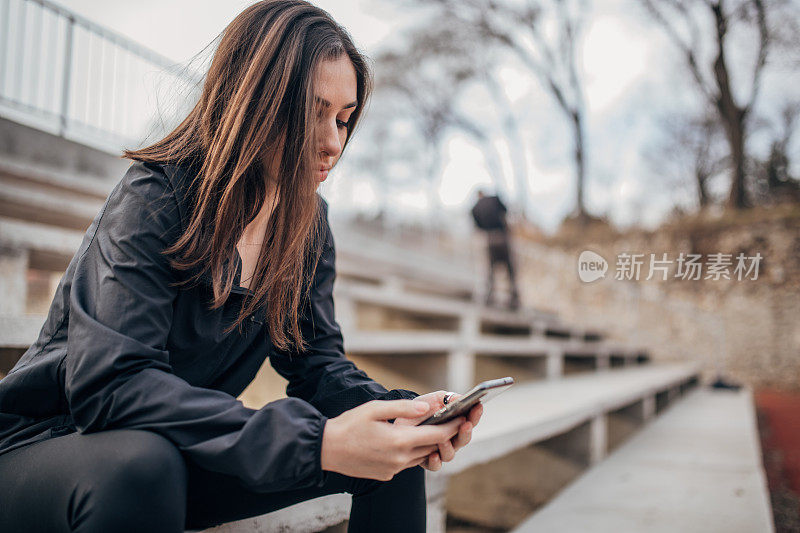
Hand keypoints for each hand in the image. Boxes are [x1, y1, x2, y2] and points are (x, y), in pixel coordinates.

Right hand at [321, 399, 464, 480]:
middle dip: (445, 435)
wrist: (326, 450)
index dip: (452, 427)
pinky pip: (408, 463)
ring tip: (435, 430)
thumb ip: (403, 408)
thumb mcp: (375, 409)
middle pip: (432, 447)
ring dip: (429, 444)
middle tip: (455, 422)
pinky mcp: (387, 474)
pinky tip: (409, 441)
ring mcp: (393, 469)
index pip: (436, 435)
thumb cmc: (349, 425)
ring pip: (421, 456)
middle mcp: (400, 458)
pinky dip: (414, 452)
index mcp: (399, 440)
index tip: (464, 418)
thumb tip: (427, 407)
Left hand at [393, 390, 483, 471]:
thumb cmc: (421, 410)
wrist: (401, 421)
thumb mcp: (432, 400)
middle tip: (466, 424)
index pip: (470, 420)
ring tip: (444, 440)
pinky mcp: (428, 461)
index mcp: (456, 423)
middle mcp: (452, 439)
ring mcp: (441, 451)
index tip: (477, 406)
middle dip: (466, 431)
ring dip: (449, 447)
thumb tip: (459, 398)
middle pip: (464, 439)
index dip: (475, 414)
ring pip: (450, 454)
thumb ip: (446, 398)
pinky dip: (435, 461)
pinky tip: (433, 455)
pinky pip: (435, 465)